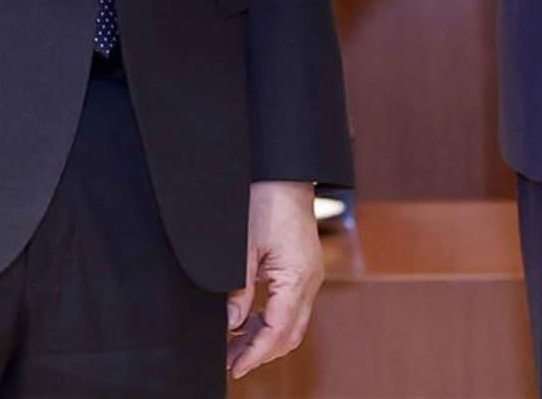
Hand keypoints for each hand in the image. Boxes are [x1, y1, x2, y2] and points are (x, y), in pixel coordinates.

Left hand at [227, 180, 322, 379]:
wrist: (284, 173)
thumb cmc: (267, 200)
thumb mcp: (245, 246)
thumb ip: (239, 289)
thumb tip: (231, 323)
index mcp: (297, 278)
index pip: (277, 332)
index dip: (255, 354)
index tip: (235, 368)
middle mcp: (309, 281)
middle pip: (289, 335)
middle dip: (261, 352)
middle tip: (231, 361)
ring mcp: (310, 276)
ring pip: (292, 324)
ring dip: (266, 338)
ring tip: (235, 345)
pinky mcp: (304, 269)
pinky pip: (292, 306)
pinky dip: (272, 320)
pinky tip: (249, 320)